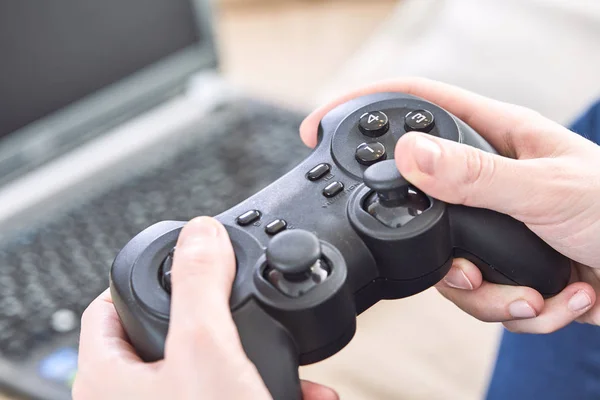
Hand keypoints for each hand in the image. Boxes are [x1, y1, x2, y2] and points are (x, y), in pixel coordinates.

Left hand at [73, 217, 337, 399]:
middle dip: (224, 323)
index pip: (111, 305)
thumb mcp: (206, 351)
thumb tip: (200, 231)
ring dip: (260, 362)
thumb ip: (200, 285)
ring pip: (215, 371)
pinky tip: (311, 396)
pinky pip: (237, 397)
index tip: (190, 259)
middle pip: (173, 336)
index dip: (152, 275)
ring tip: (294, 360)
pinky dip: (272, 392)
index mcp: (108, 377)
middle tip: (248, 307)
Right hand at [300, 77, 599, 332]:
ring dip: (495, 298)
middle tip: (472, 274)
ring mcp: (496, 228)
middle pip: (420, 208)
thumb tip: (407, 155)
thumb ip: (474, 176)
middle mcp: (488, 183)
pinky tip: (566, 297)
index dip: (362, 107)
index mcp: (495, 139)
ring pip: (451, 269)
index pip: (414, 106)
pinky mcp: (509, 267)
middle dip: (443, 258)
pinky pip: (486, 298)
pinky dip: (524, 310)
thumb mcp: (546, 189)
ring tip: (538, 294)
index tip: (317, 127)